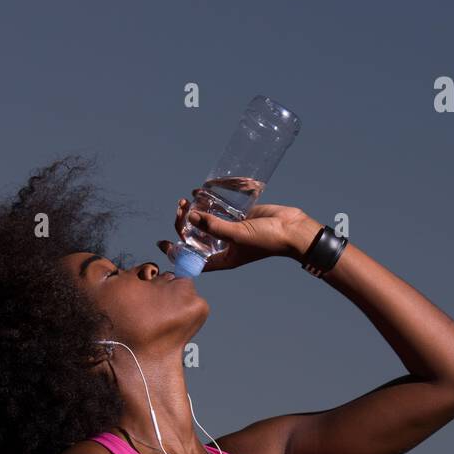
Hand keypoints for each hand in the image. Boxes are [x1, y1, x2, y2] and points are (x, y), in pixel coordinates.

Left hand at [158, 196, 320, 272]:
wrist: (292, 229)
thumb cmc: (267, 240)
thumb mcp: (237, 234)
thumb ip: (214, 226)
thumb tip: (190, 216)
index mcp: (222, 259)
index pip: (193, 259)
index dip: (177, 253)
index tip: (162, 243)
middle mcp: (224, 247)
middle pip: (196, 238)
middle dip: (183, 224)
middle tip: (179, 208)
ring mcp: (231, 231)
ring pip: (205, 223)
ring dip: (193, 212)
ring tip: (184, 200)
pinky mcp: (238, 217)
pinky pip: (218, 211)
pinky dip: (208, 203)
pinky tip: (199, 193)